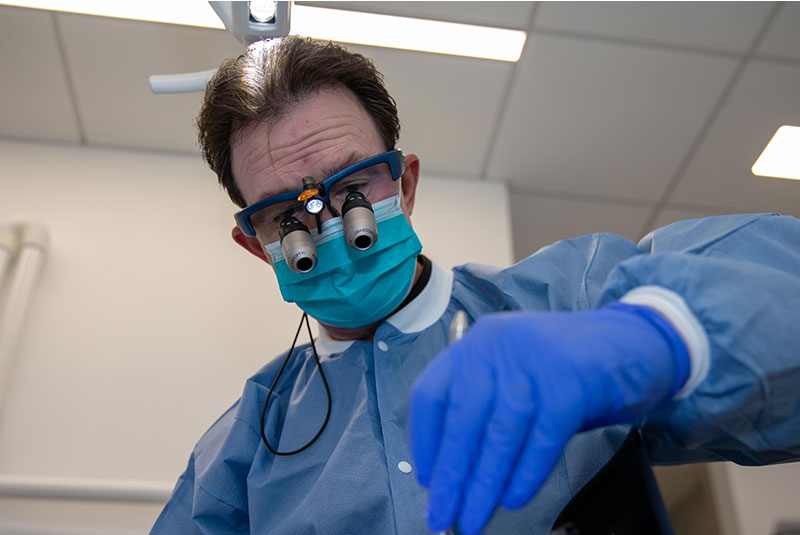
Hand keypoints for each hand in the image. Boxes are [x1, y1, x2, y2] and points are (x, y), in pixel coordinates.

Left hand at [408, 304, 688, 533]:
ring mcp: (535, 361)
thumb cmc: (566, 368)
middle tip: (443, 515)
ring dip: (484, 483)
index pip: (432, 394)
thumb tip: (453, 471)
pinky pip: (542, 438)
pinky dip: (526, 474)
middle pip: (462, 419)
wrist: (634, 342)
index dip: (425, 442)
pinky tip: (513, 499)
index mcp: (477, 344)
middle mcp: (498, 345)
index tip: (428, 480)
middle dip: (451, 474)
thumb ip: (485, 411)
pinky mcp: (571, 382)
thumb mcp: (515, 375)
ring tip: (473, 517)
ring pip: (500, 433)